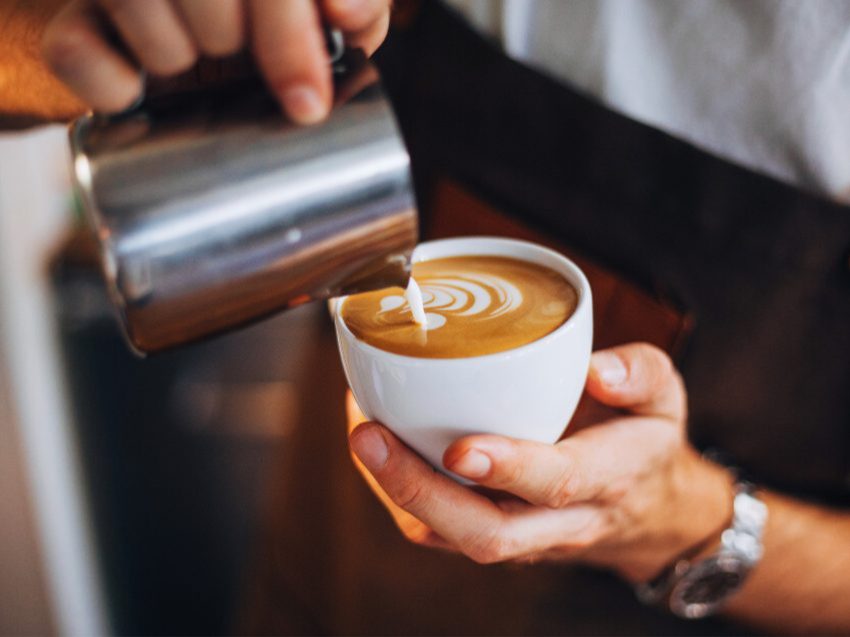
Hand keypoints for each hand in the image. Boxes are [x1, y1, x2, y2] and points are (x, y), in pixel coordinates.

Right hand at [41, 0, 390, 120]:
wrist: (186, 36)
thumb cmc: (266, 26)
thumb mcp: (328, 17)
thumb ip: (358, 6)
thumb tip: (346, 13)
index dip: (287, 38)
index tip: (307, 103)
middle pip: (206, 0)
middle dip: (230, 42)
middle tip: (235, 54)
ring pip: (137, 6)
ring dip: (173, 58)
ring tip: (190, 58)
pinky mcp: (69, 20)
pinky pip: (76, 53)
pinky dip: (112, 86)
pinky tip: (139, 87)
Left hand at [347, 343, 734, 581]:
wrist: (648, 515)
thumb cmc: (646, 445)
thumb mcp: (666, 399)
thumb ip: (640, 374)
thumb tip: (593, 369)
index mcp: (607, 480)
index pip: (557, 483)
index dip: (509, 468)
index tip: (461, 446)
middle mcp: (560, 522)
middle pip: (487, 534)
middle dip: (420, 490)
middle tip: (370, 436)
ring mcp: (523, 538)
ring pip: (452, 539)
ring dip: (397, 493)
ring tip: (362, 433)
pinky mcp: (495, 535)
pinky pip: (439, 532)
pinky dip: (399, 495)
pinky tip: (376, 449)